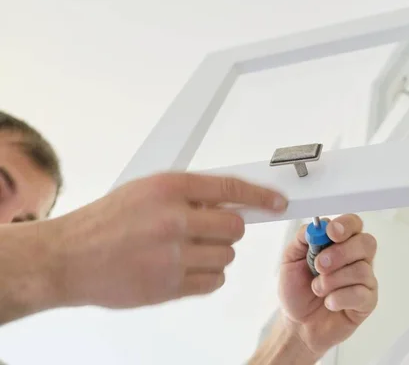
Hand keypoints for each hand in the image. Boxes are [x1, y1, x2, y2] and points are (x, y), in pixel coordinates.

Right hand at [50, 172, 286, 307]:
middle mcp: (173, 218)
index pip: (230, 187)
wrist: (67, 258)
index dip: (261, 195)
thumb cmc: (105, 222)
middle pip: (235, 226)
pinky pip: (214, 281)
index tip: (278, 202)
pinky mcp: (169, 285)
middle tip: (209, 231)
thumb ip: (188, 194)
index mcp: (168, 187)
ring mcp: (172, 254)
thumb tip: (230, 201)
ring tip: (187, 251)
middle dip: (228, 230)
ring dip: (215, 254)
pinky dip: (208, 276)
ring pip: (227, 256)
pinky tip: (186, 269)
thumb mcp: (145, 191)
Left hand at [278, 214, 377, 356]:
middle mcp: (356, 258)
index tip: (331, 233)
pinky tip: (328, 302)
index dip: (345, 225)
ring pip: (361, 270)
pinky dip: (340, 298)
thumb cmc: (297, 290)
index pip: (353, 224)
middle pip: (366, 243)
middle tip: (319, 266)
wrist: (297, 324)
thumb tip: (317, 225)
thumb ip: (302, 239)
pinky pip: (361, 294)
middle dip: (340, 253)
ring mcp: (364, 279)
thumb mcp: (290, 259)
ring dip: (333, 280)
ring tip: (317, 289)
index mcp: (339, 243)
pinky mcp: (367, 301)